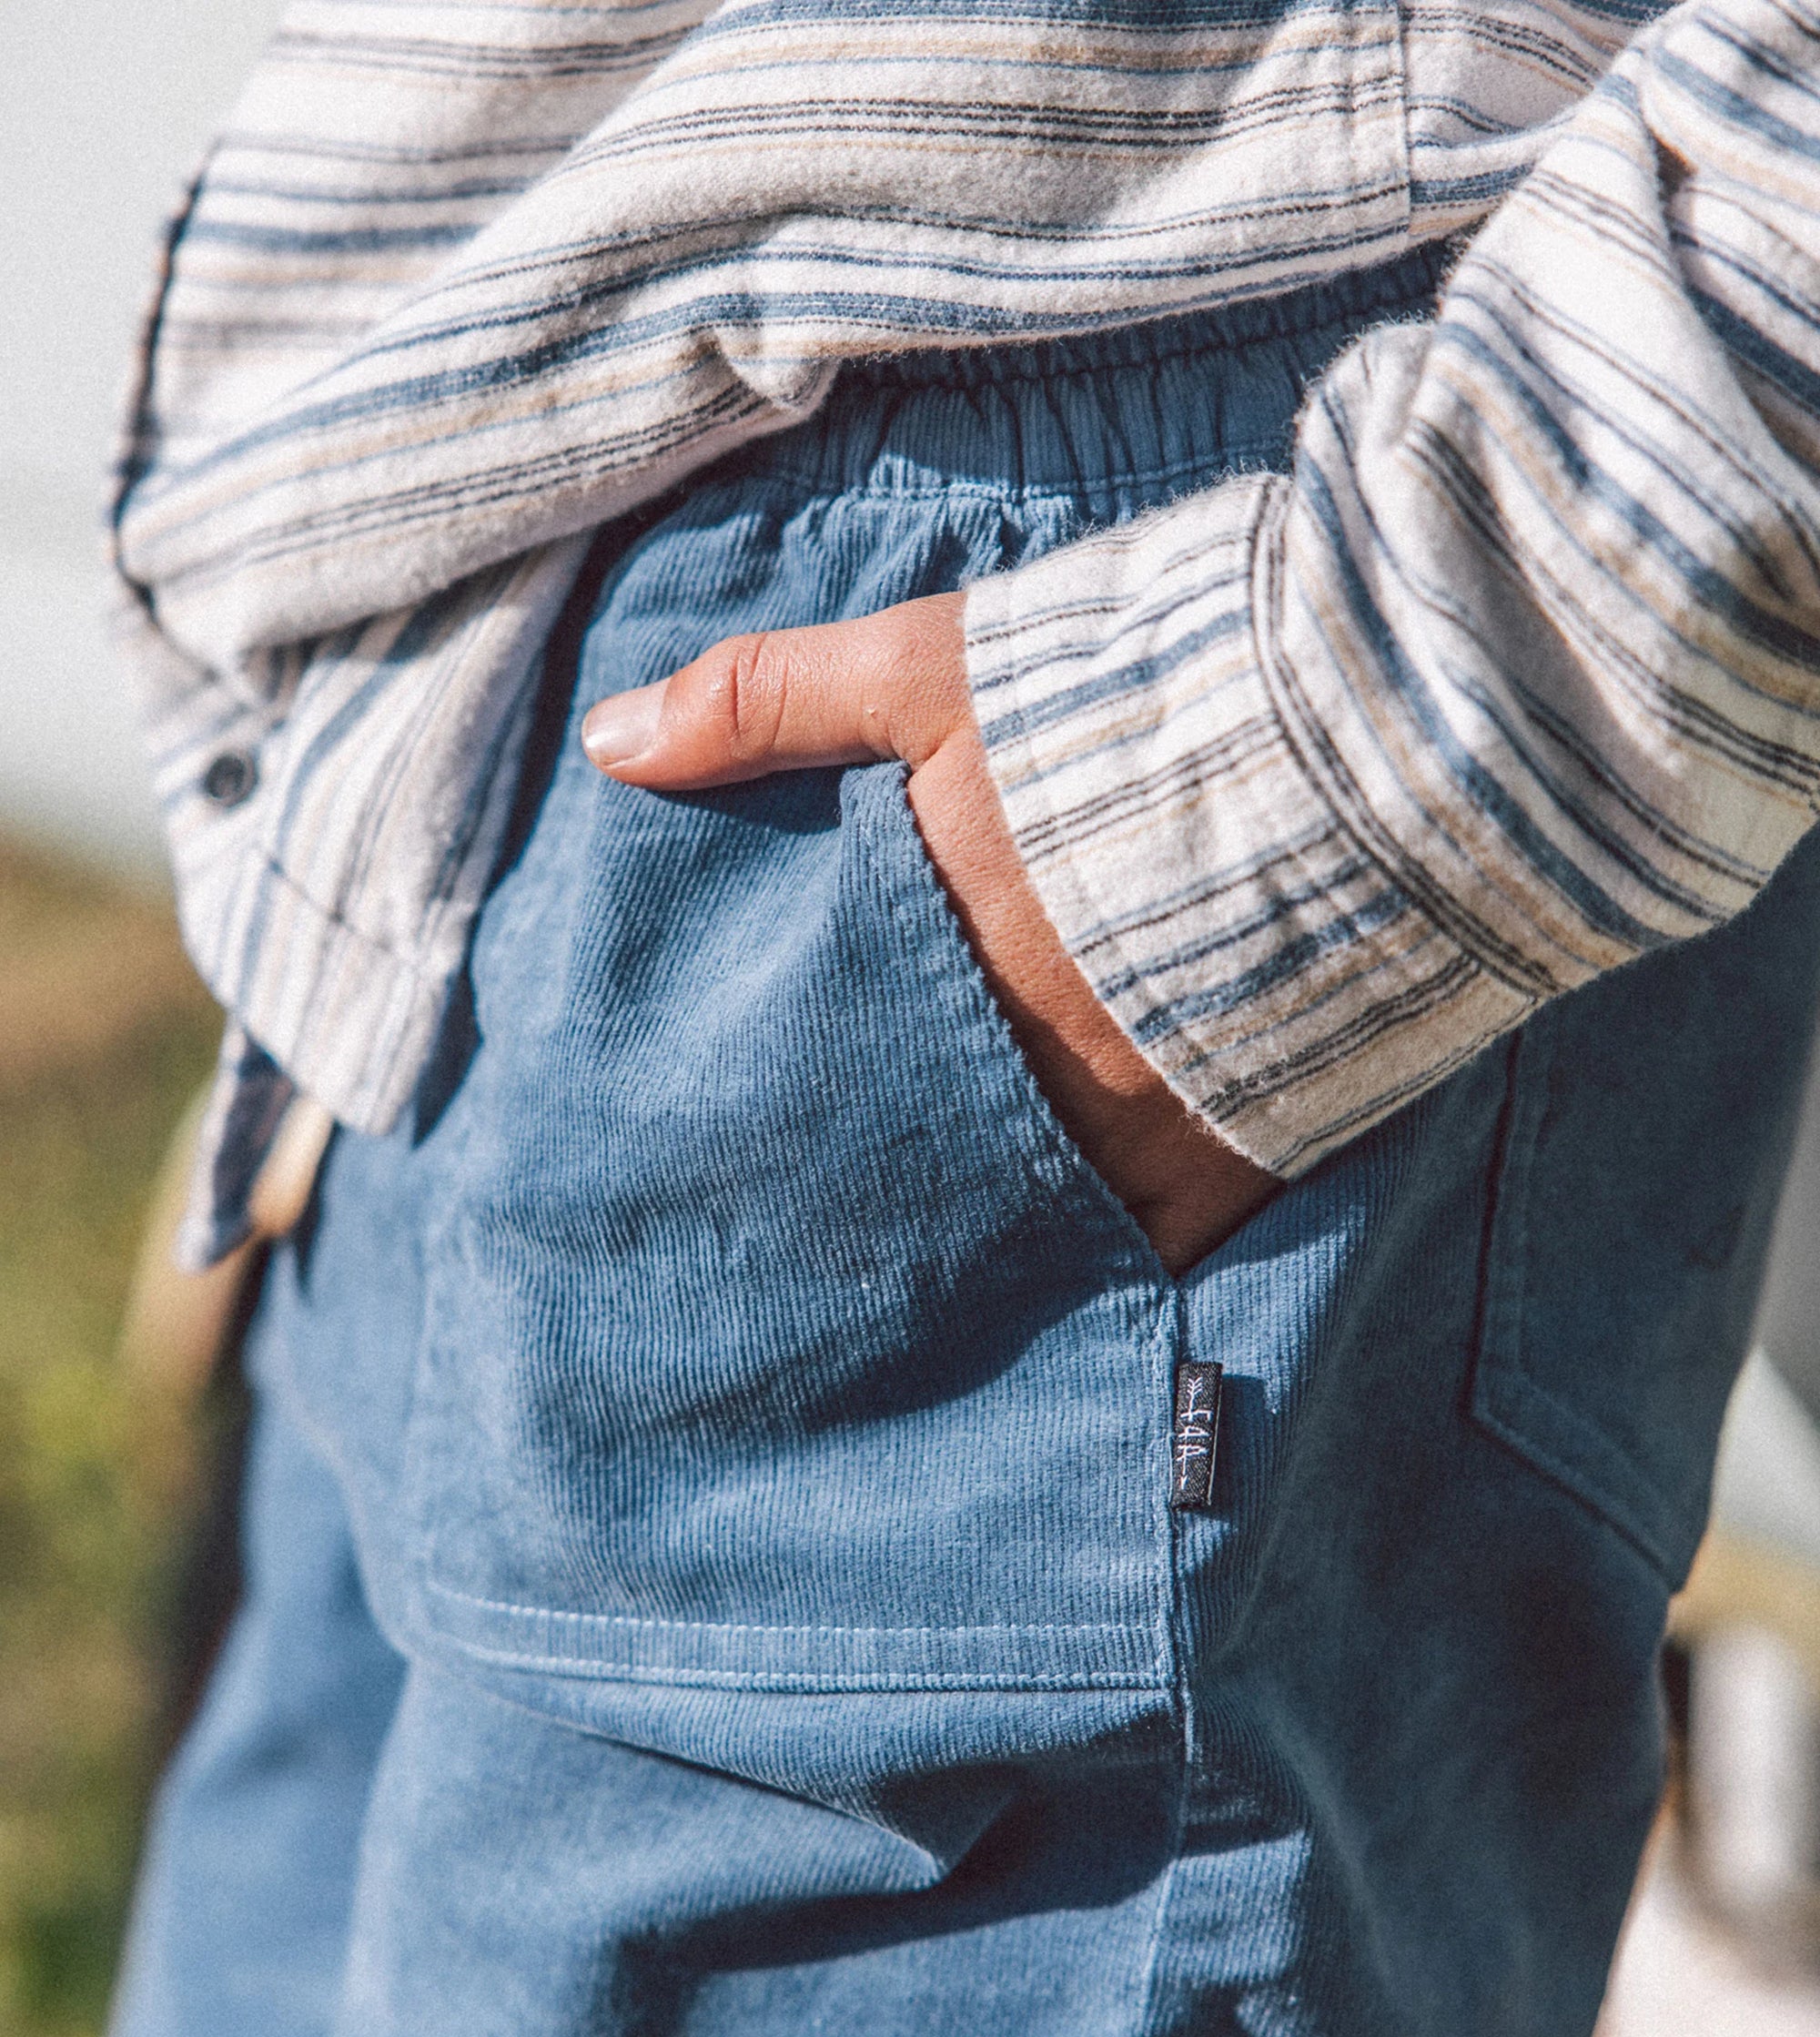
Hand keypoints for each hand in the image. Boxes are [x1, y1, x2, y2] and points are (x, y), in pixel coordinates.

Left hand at [580, 592, 1280, 1272]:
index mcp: (937, 961)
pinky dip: (1109, 1259)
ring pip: (1024, 1224)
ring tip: (930, 1276)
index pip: (825, 1073)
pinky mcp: (1244, 1155)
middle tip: (814, 1254)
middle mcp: (1024, 1072)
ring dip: (978, 1239)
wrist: (1378, 732)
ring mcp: (1136, 1130)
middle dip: (870, 1199)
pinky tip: (1074, 1276)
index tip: (727, 1161)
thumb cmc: (1141, 687)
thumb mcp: (935, 663)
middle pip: (916, 1169)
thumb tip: (608, 744)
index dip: (777, 1121)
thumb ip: (767, 702)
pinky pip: (1153, 1247)